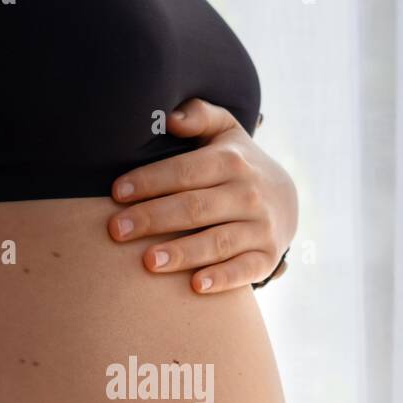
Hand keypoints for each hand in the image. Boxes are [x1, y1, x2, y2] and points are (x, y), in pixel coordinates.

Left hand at [107, 97, 297, 293]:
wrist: (285, 199)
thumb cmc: (237, 165)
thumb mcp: (224, 133)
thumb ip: (200, 116)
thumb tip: (171, 117)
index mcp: (231, 161)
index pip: (185, 172)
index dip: (150, 182)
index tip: (116, 193)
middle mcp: (248, 194)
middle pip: (195, 208)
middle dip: (153, 219)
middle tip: (117, 230)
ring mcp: (260, 227)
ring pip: (218, 241)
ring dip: (183, 252)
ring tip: (148, 262)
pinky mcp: (267, 257)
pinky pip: (245, 270)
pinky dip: (223, 279)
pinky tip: (196, 286)